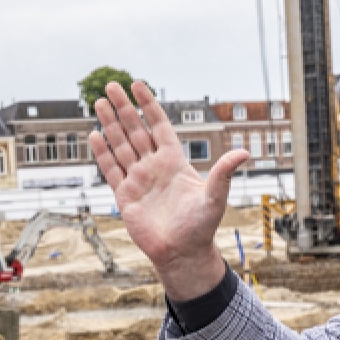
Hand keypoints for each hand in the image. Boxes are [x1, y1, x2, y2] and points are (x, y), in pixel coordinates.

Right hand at [91, 80, 248, 300]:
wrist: (182, 254)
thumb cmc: (201, 228)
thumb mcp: (215, 197)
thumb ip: (224, 173)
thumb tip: (245, 152)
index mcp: (174, 161)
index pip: (158, 125)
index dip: (148, 105)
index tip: (137, 84)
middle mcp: (154, 167)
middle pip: (135, 130)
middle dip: (123, 108)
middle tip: (110, 85)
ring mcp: (138, 180)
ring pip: (120, 146)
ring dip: (110, 124)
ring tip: (99, 103)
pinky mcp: (125, 196)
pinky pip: (111, 170)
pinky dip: (102, 153)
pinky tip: (94, 135)